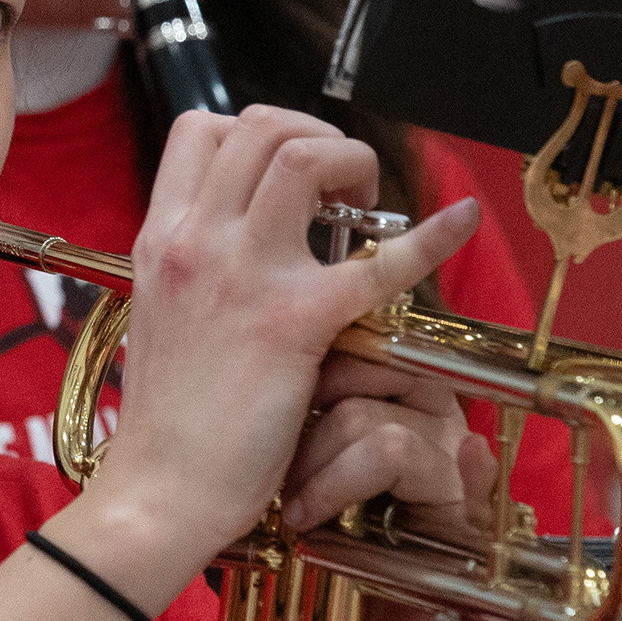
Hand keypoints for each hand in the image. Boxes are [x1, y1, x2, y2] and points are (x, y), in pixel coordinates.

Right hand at [84, 108, 476, 595]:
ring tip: (366, 207)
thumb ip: (195, 270)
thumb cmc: (167, 422)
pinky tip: (463, 220)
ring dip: (351, 163)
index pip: (202, 130)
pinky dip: (429, 236)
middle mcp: (196, 241)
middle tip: (343, 188)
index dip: (259, 131)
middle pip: (261, 127)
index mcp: (160, 239)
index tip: (291, 173)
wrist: (159, 492)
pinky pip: (374, 262)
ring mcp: (242, 275)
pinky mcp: (291, 323)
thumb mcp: (161, 317)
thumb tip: (242, 245)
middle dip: (317, 137)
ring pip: (303, 158)